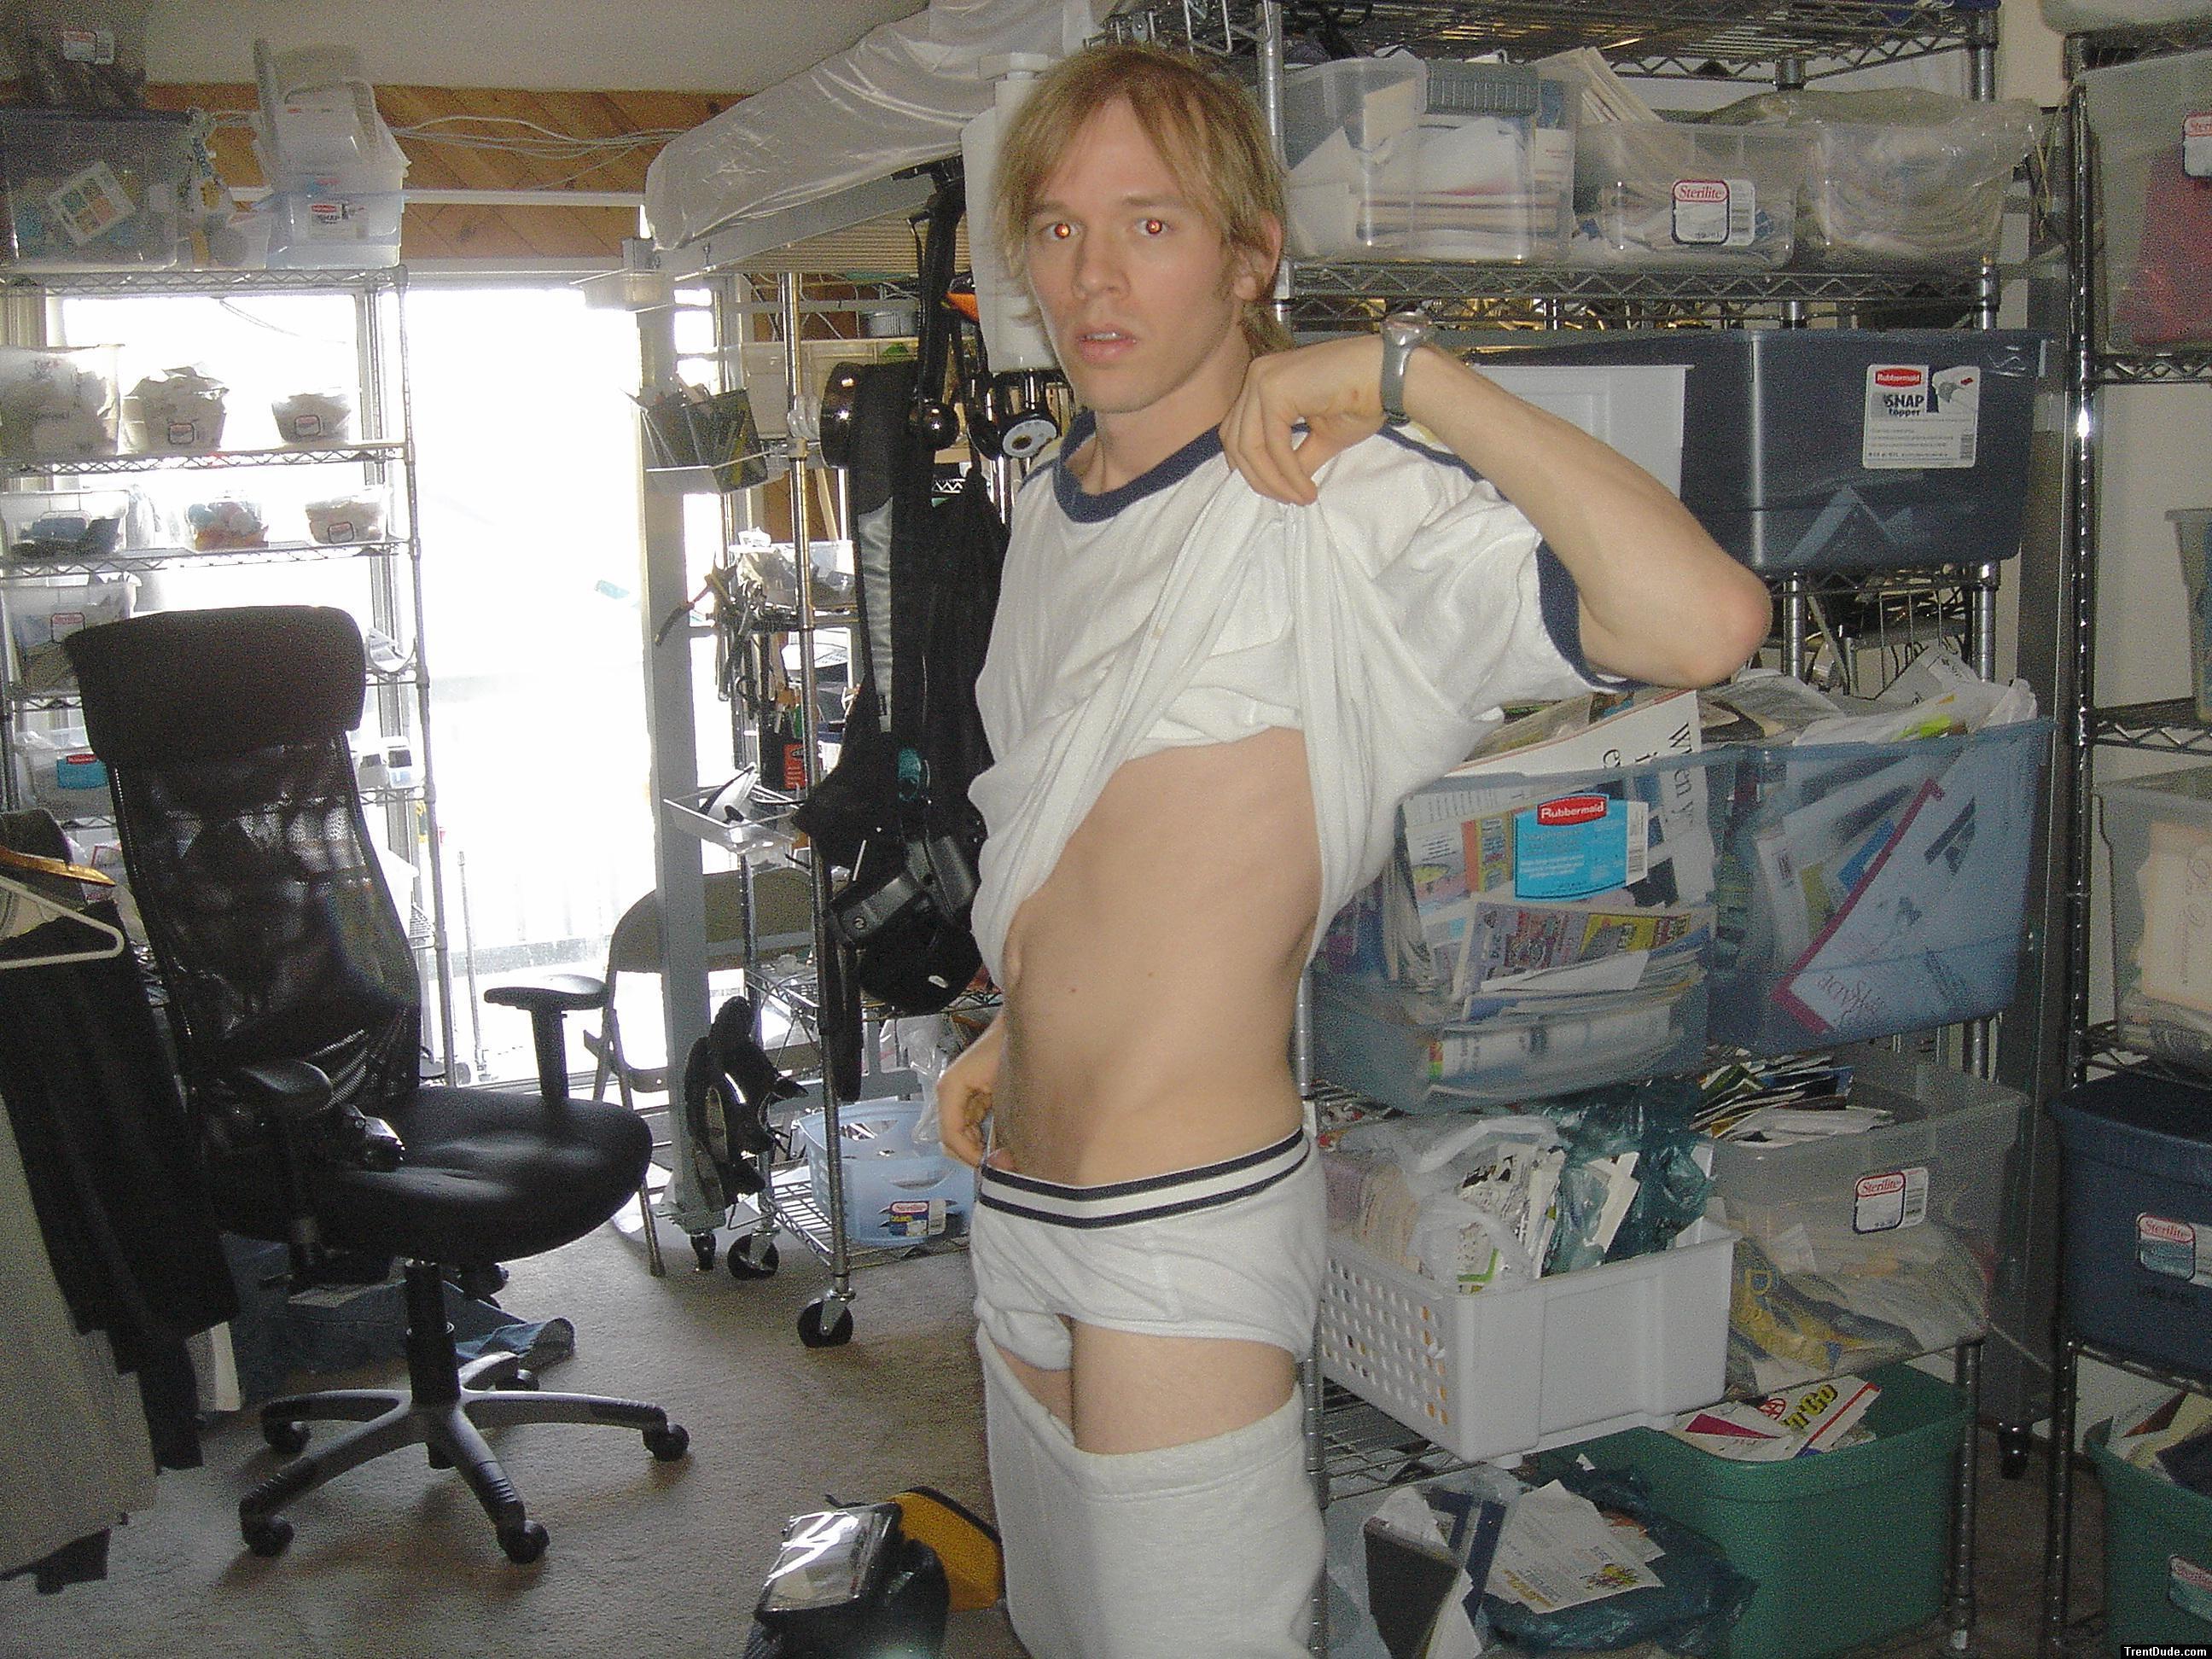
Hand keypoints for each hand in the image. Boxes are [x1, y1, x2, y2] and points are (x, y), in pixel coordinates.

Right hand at [935, 1017, 1004, 1170]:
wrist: (1016, 1029)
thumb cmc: (1005, 1048)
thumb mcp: (1000, 1091)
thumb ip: (994, 1124)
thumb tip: (998, 1153)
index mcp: (950, 1089)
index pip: (950, 1135)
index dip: (968, 1155)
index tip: (986, 1165)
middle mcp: (950, 1091)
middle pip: (952, 1137)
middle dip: (971, 1152)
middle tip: (995, 1162)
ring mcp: (959, 1092)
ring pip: (961, 1131)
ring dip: (977, 1144)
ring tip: (999, 1152)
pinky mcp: (971, 1092)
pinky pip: (970, 1120)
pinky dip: (982, 1132)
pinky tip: (998, 1136)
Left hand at [1219, 335, 1388, 506]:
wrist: (1389, 377)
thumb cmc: (1361, 401)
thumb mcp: (1320, 438)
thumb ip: (1293, 458)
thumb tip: (1277, 487)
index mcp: (1263, 384)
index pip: (1237, 432)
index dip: (1252, 469)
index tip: (1278, 492)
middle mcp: (1256, 377)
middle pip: (1236, 441)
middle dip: (1258, 478)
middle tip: (1287, 500)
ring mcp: (1262, 380)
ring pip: (1249, 446)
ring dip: (1273, 481)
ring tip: (1298, 498)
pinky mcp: (1274, 390)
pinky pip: (1273, 444)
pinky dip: (1288, 472)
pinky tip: (1306, 489)